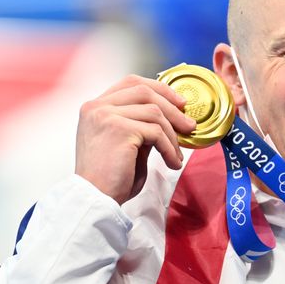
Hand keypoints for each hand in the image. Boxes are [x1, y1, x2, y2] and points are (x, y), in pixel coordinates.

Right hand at [75, 75, 196, 203]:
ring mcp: (106, 116)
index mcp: (95, 107)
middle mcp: (97, 107)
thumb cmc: (111, 178)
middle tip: (189, 125)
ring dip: (172, 135)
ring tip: (177, 155)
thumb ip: (141, 124)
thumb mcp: (126, 143)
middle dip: (173, 107)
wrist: (96, 200)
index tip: (179, 102)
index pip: (131, 83)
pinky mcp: (118, 129)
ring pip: (154, 112)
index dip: (159, 89)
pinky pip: (156, 132)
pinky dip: (169, 148)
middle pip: (145, 91)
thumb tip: (172, 114)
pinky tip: (172, 162)